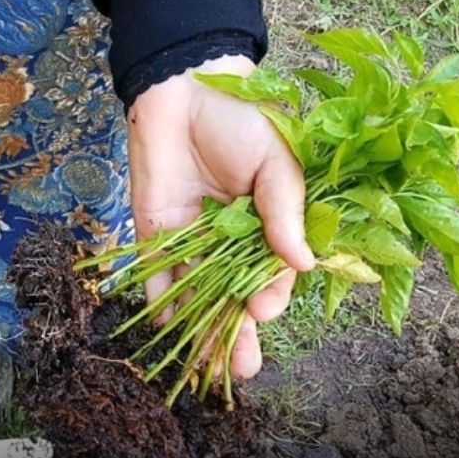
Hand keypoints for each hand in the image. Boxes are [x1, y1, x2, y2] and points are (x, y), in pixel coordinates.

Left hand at [126, 55, 315, 379]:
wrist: (183, 86)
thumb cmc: (243, 117)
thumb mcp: (277, 160)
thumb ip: (284, 210)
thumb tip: (303, 262)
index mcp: (270, 226)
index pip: (272, 274)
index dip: (268, 294)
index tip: (263, 310)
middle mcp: (232, 242)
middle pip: (234, 297)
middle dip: (236, 335)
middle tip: (240, 371)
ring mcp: (193, 241)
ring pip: (198, 295)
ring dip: (200, 331)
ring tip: (204, 369)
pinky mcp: (155, 232)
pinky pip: (157, 273)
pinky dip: (158, 300)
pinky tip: (165, 328)